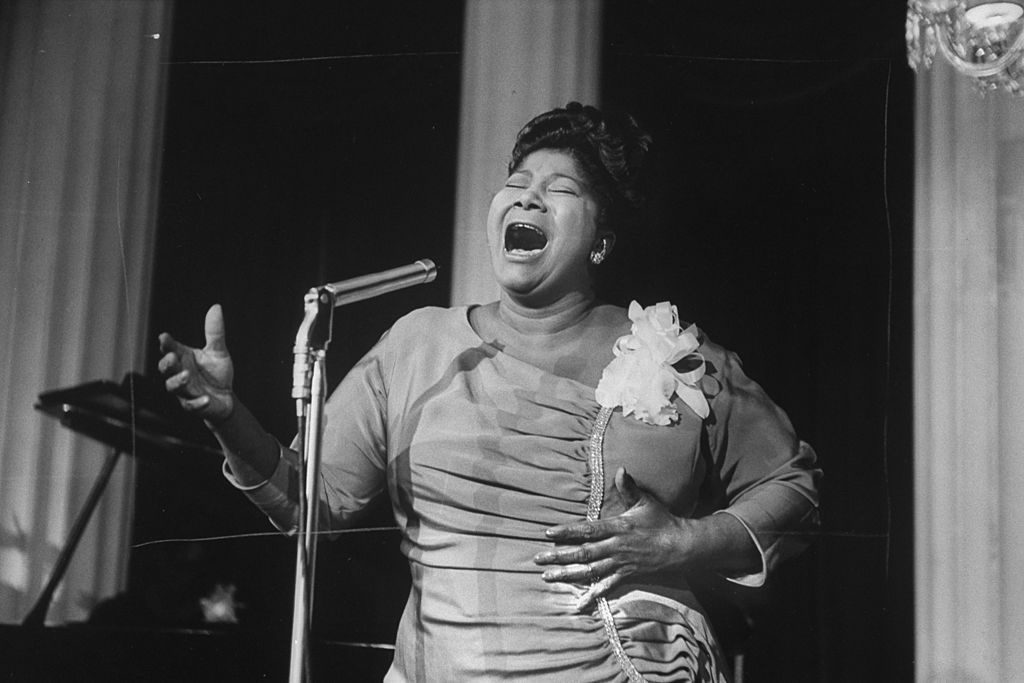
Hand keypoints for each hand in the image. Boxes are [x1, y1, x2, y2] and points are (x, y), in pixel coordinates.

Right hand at [157, 304, 234, 422]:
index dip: (166, 344)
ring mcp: (185, 391)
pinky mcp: (194, 406)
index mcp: (183, 358)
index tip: (164, 337)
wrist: (226, 399)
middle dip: (167, 363)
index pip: (170, 349)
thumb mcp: (218, 351)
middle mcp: (180, 374)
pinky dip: (198, 403)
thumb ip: (215, 332)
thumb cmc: (216, 373)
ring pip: (174, 387)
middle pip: (166, 369)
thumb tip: (216, 307)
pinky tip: (205, 399)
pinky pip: (192, 406)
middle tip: (172, 357)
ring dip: (178, 381)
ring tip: (187, 375)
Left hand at [534, 467, 693, 610]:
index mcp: (618, 528)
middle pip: (583, 553)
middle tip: (538, 558)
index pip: (588, 529)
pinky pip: (606, 587)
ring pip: (590, 571)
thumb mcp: (645, 502)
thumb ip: (630, 488)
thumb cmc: (661, 521)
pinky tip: (578, 604)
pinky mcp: (626, 575)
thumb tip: (621, 469)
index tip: (548, 533)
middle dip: (559, 556)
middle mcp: (616, 547)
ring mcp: (620, 563)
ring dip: (568, 575)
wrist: (681, 546)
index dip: (567, 532)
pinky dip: (591, 595)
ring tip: (547, 577)